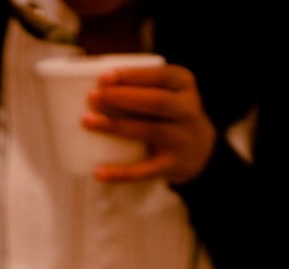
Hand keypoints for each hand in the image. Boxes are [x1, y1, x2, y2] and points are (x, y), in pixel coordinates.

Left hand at [83, 65, 216, 184]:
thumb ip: (141, 84)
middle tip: (93, 97)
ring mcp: (181, 139)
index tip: (104, 77)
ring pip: (148, 131)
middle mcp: (187, 110)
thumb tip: (95, 83)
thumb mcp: (167, 91)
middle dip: (121, 98)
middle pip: (155, 102)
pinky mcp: (172, 165)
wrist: (200, 151)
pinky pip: (144, 171)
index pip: (160, 76)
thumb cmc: (169, 113)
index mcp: (184, 84)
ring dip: (116, 126)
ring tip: (87, 121)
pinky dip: (121, 173)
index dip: (132, 76)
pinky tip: (99, 172)